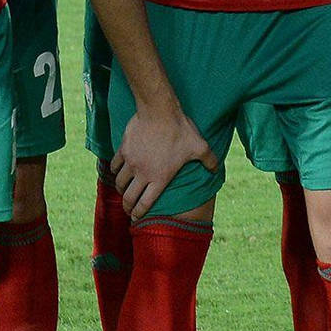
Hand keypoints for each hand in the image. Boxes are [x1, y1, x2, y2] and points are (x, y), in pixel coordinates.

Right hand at [111, 104, 215, 218]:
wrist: (159, 111)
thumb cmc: (180, 130)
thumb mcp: (199, 146)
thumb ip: (209, 160)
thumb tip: (216, 170)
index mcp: (159, 178)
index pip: (145, 203)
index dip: (139, 214)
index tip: (136, 218)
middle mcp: (142, 173)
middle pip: (128, 197)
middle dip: (127, 207)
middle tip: (128, 209)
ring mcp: (131, 162)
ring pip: (119, 182)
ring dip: (121, 189)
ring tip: (123, 191)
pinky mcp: (123, 150)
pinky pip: (115, 165)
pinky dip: (115, 171)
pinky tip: (117, 171)